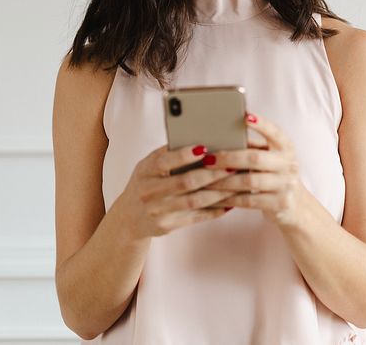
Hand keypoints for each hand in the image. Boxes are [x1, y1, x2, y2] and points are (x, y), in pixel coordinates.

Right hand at [113, 143, 234, 240]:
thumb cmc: (146, 183)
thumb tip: (200, 140)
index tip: (205, 148)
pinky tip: (230, 202)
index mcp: (144, 171)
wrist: (129, 218)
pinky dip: (215, 210)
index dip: (184, 155)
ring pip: (195, 201)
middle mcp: (149, 191)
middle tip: (233, 165)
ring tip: (237, 183)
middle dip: (212, 174)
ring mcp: (158, 211)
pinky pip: (196, 217)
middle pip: (185, 182)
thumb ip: (168, 154)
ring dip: (219, 192)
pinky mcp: (168, 226)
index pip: (164, 162)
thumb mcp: (148, 166)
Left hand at [206, 113, 304, 227]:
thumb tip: (221, 137)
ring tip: (205, 180)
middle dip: (228, 158)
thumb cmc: (275, 176)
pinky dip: (230, 199)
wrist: (297, 206)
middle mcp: (289, 164)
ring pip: (249, 181)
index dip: (262, 124)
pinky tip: (216, 198)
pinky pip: (249, 201)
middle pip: (255, 158)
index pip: (275, 132)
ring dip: (224, 181)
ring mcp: (286, 185)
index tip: (245, 116)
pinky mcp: (280, 204)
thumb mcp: (271, 159)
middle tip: (208, 159)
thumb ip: (254, 148)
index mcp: (286, 148)